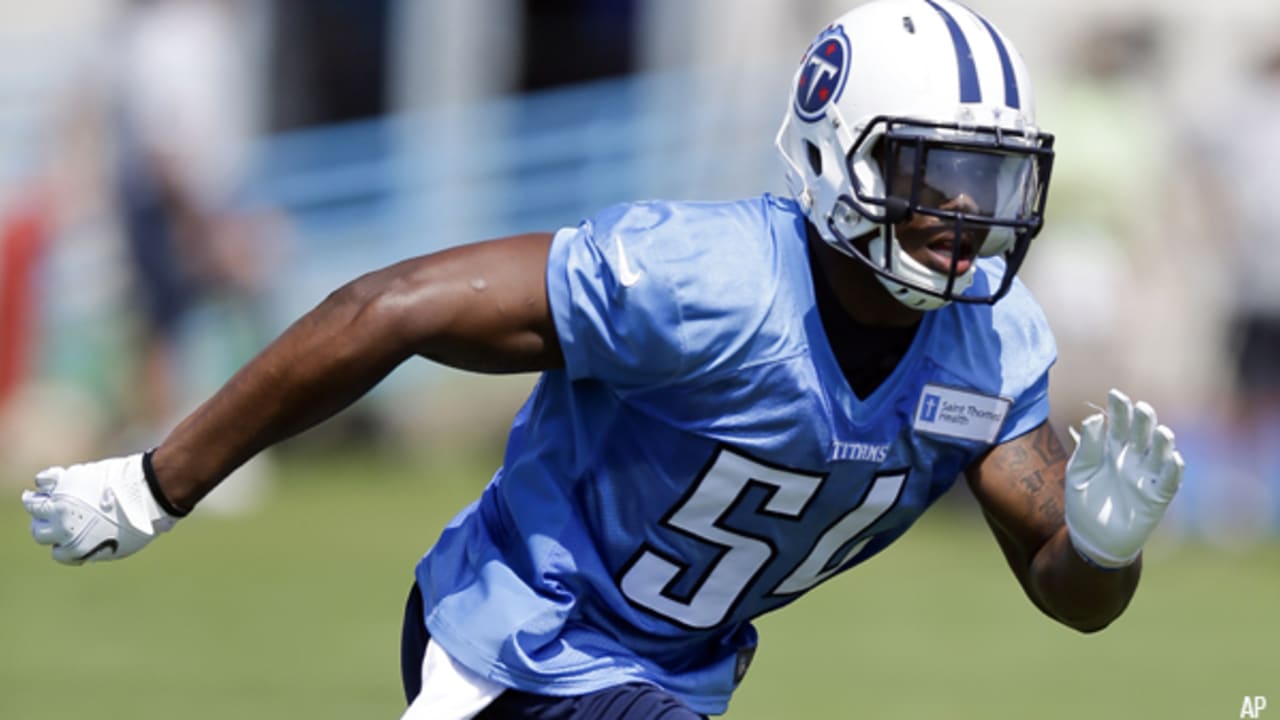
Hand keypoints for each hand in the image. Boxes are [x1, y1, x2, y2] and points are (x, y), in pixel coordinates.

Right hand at [21, 453, 179, 564]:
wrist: (145, 494)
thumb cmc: (141, 520)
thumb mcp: (121, 546)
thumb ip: (99, 548)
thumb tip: (92, 547)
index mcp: (76, 549)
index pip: (58, 552)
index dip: (65, 544)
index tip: (70, 538)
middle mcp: (62, 529)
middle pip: (39, 531)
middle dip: (46, 526)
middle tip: (52, 518)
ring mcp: (61, 504)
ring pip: (34, 505)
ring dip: (37, 502)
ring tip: (39, 498)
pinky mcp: (66, 482)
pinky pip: (44, 480)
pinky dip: (46, 480)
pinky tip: (51, 481)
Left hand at [1064, 389, 1184, 567]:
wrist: (1090, 538)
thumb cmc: (1083, 501)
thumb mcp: (1078, 472)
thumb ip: (1087, 447)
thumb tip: (1093, 418)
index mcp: (1112, 449)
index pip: (1118, 424)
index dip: (1119, 410)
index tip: (1115, 394)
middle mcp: (1132, 458)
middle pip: (1142, 434)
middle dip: (1143, 420)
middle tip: (1141, 407)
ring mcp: (1146, 477)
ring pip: (1160, 454)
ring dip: (1163, 442)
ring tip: (1161, 432)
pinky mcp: (1156, 498)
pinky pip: (1169, 482)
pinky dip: (1173, 471)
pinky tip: (1173, 460)